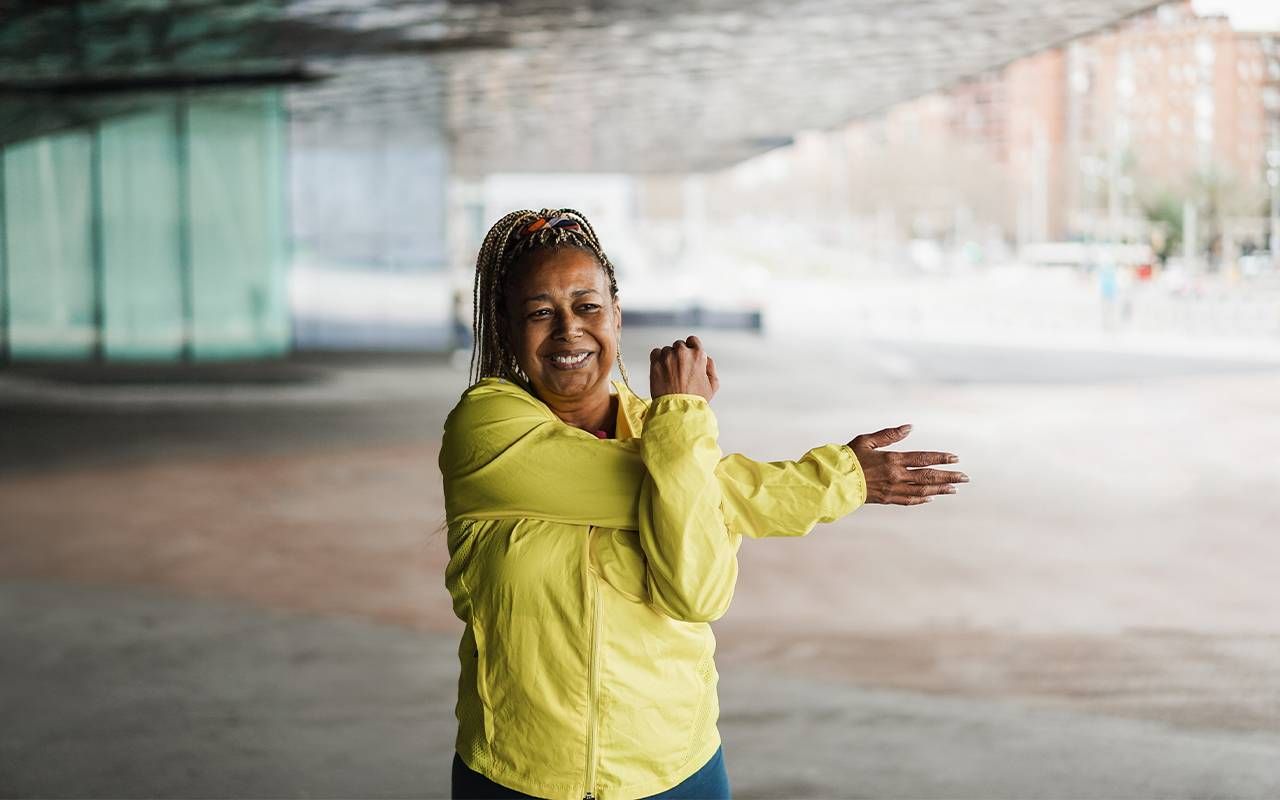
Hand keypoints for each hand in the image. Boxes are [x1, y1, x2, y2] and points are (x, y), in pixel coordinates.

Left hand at [650, 335, 718, 401]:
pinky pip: (655, 353)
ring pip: (667, 350)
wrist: (677, 410)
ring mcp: (668, 356)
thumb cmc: (695, 400)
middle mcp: (682, 352)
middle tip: (679, 369)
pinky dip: (657, 359)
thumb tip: (706, 358)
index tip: (688, 356)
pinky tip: (661, 370)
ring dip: (668, 358)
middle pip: (679, 345)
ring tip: (670, 374)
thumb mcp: (713, 385)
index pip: (693, 340)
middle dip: (679, 354)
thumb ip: (710, 367)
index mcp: (698, 355)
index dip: (691, 347)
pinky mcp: (655, 363)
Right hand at [847, 424, 966, 504]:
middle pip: (928, 476)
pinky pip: (909, 500)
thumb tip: (910, 427)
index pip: (923, 458)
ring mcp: (893, 489)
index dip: (941, 458)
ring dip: (940, 489)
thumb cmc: (849, 458)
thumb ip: (889, 434)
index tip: (956, 459)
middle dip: (949, 476)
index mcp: (893, 459)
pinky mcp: (887, 499)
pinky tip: (931, 498)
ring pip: (923, 491)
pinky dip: (922, 499)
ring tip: (954, 489)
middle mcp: (896, 476)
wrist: (834, 481)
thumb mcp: (867, 440)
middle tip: (965, 478)